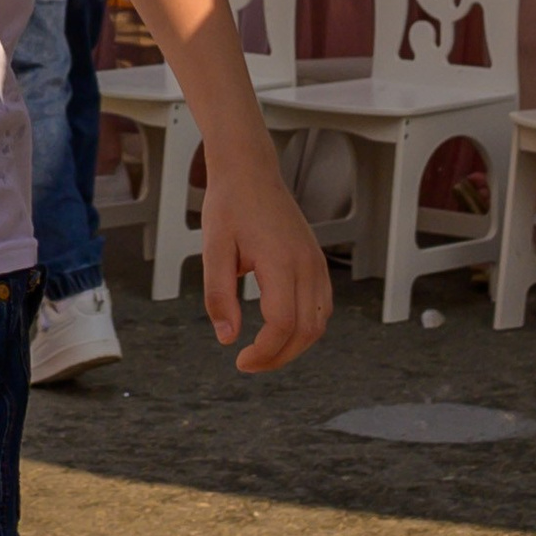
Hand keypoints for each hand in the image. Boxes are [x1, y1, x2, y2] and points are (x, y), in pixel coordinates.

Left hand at [200, 141, 331, 372]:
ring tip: (263, 352)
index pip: (283, 323)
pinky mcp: (316, 262)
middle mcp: (307, 265)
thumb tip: (226, 338)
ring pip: (319, 323)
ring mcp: (316, 263)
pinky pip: (322, 306)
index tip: (240, 361)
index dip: (264, 351)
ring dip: (294, 346)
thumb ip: (218, 295)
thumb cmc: (229, 206)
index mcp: (281, 261)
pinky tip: (279, 331)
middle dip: (279, 356)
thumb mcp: (213, 249)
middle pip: (306, 331)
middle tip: (248, 364)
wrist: (250, 171)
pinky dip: (305, 328)